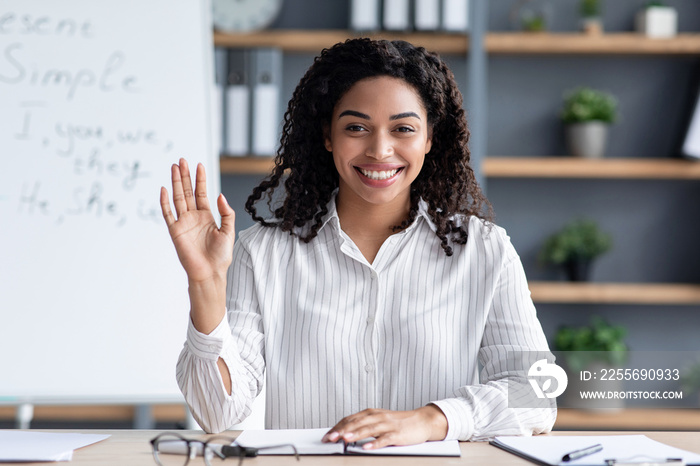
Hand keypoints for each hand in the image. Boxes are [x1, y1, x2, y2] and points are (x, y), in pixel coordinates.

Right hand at [160, 159, 234, 333]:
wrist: (210, 272)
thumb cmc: (221, 256)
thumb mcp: (229, 231)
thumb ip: (226, 213)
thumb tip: (220, 195)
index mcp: (207, 216)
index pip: (202, 193)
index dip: (200, 179)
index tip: (199, 164)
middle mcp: (194, 217)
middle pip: (188, 192)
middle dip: (185, 176)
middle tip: (182, 160)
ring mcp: (183, 223)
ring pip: (178, 198)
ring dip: (176, 183)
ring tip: (174, 167)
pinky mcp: (175, 231)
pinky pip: (168, 214)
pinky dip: (165, 202)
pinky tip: (164, 189)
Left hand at [322, 405, 447, 449]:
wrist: (422, 421)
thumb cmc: (399, 422)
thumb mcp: (379, 420)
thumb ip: (364, 425)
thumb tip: (345, 432)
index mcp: (371, 413)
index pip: (350, 419)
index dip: (338, 427)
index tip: (327, 435)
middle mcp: (378, 417)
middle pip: (357, 422)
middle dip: (341, 430)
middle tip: (330, 438)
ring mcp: (387, 425)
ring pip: (369, 428)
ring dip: (356, 434)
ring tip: (344, 439)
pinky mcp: (397, 434)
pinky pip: (385, 438)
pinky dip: (375, 443)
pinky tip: (367, 447)